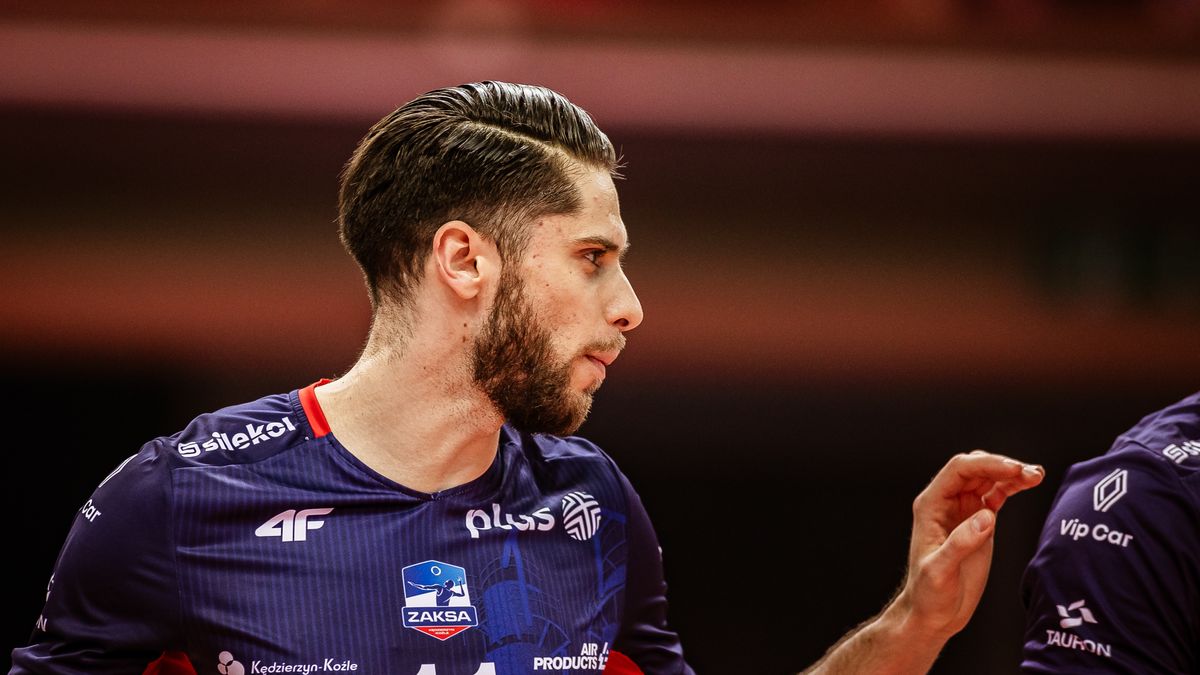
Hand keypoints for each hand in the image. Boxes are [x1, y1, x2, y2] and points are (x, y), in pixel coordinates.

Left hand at [892, 450, 1044, 641]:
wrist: (934, 612)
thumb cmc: (929, 593)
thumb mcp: (939, 571)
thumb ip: (960, 543)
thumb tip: (986, 516)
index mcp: (931, 505)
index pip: (958, 470)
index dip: (986, 465)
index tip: (1013, 469)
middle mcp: (947, 502)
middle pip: (976, 469)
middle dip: (1002, 466)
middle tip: (1030, 473)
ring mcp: (964, 510)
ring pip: (989, 479)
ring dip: (1012, 474)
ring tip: (1037, 475)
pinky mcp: (980, 521)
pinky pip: (998, 495)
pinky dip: (1014, 487)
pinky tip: (1030, 483)